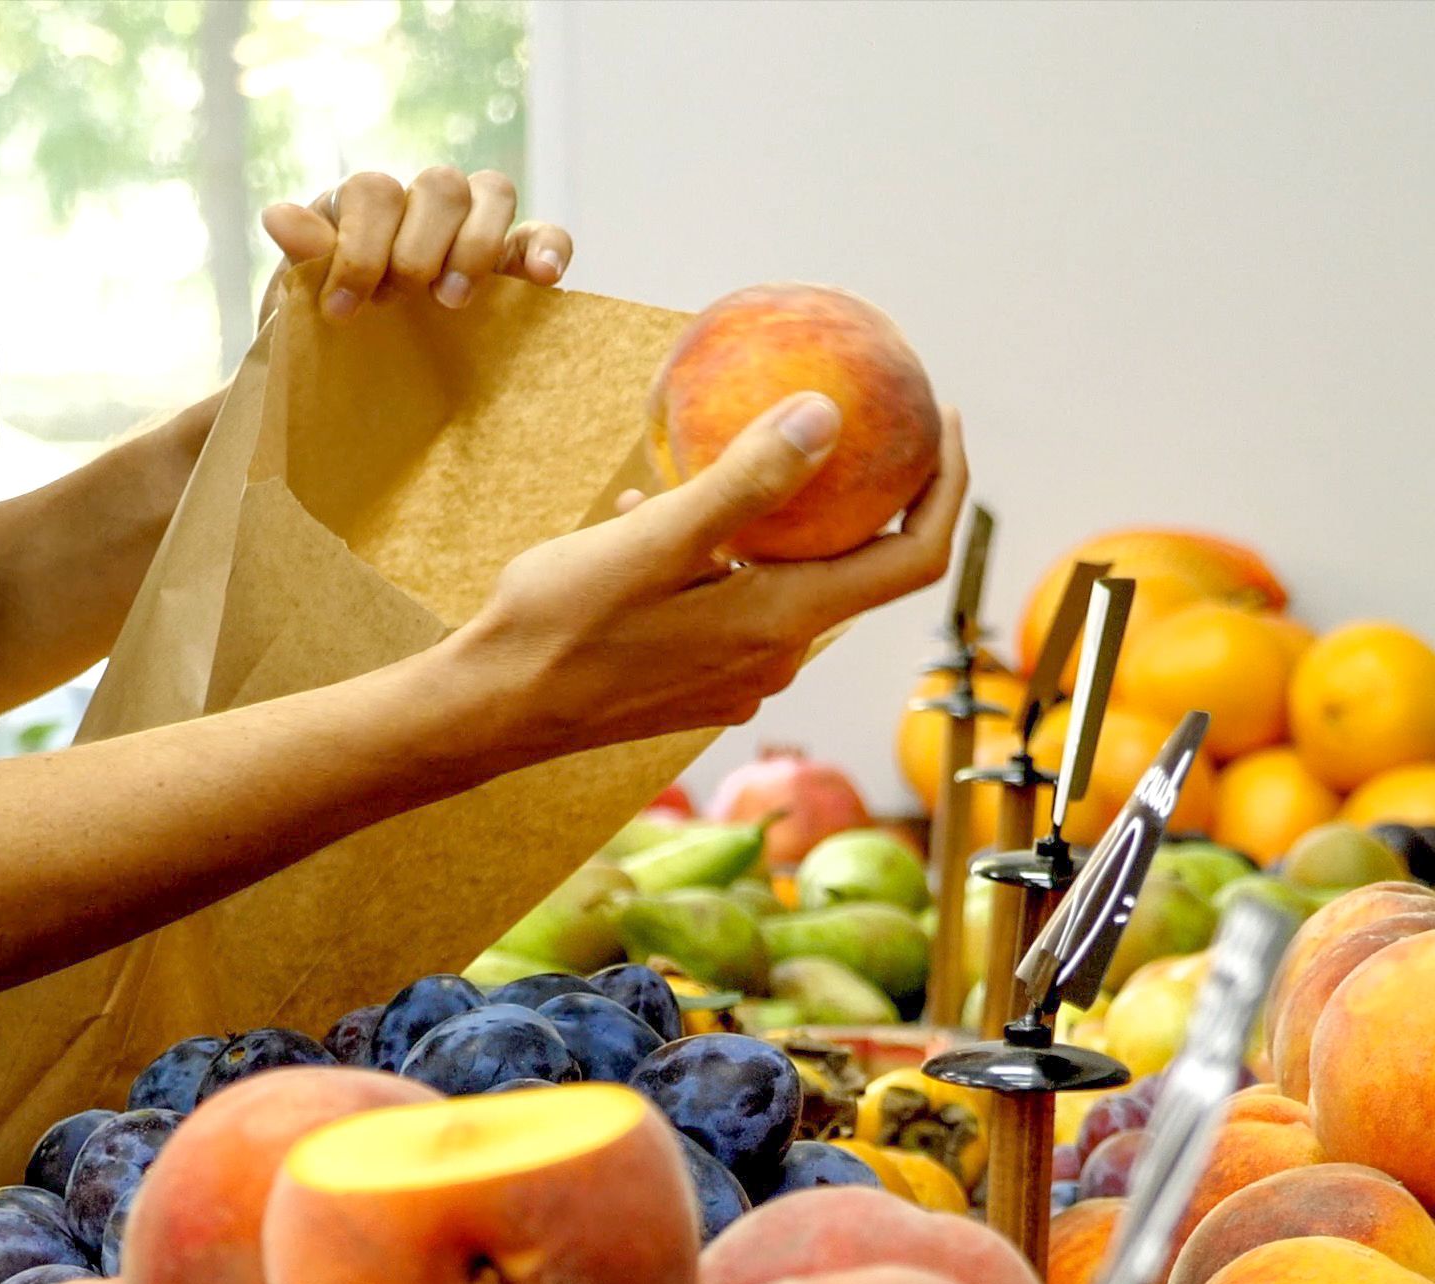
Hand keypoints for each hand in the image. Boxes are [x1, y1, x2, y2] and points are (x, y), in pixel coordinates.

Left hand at [263, 168, 571, 319]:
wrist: (344, 380)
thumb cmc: (322, 336)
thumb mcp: (301, 304)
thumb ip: (304, 259)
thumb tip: (279, 215)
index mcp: (362, 206)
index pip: (375, 192)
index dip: (361, 247)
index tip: (343, 310)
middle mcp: (418, 204)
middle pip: (439, 185)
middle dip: (419, 248)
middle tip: (402, 301)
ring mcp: (469, 227)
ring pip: (492, 193)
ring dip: (476, 246)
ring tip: (453, 303)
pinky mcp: (511, 260)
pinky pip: (541, 235)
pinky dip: (548, 247)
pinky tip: (542, 279)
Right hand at [446, 394, 968, 760]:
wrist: (489, 714)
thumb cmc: (558, 627)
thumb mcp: (654, 541)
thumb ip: (745, 483)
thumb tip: (827, 418)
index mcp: (782, 622)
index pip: (911, 558)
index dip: (944, 490)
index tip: (942, 423)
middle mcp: (776, 660)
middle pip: (860, 570)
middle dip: (869, 495)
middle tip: (855, 420)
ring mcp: (738, 679)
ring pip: (789, 583)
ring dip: (777, 521)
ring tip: (727, 455)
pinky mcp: (700, 686)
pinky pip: (738, 604)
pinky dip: (724, 555)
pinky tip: (659, 517)